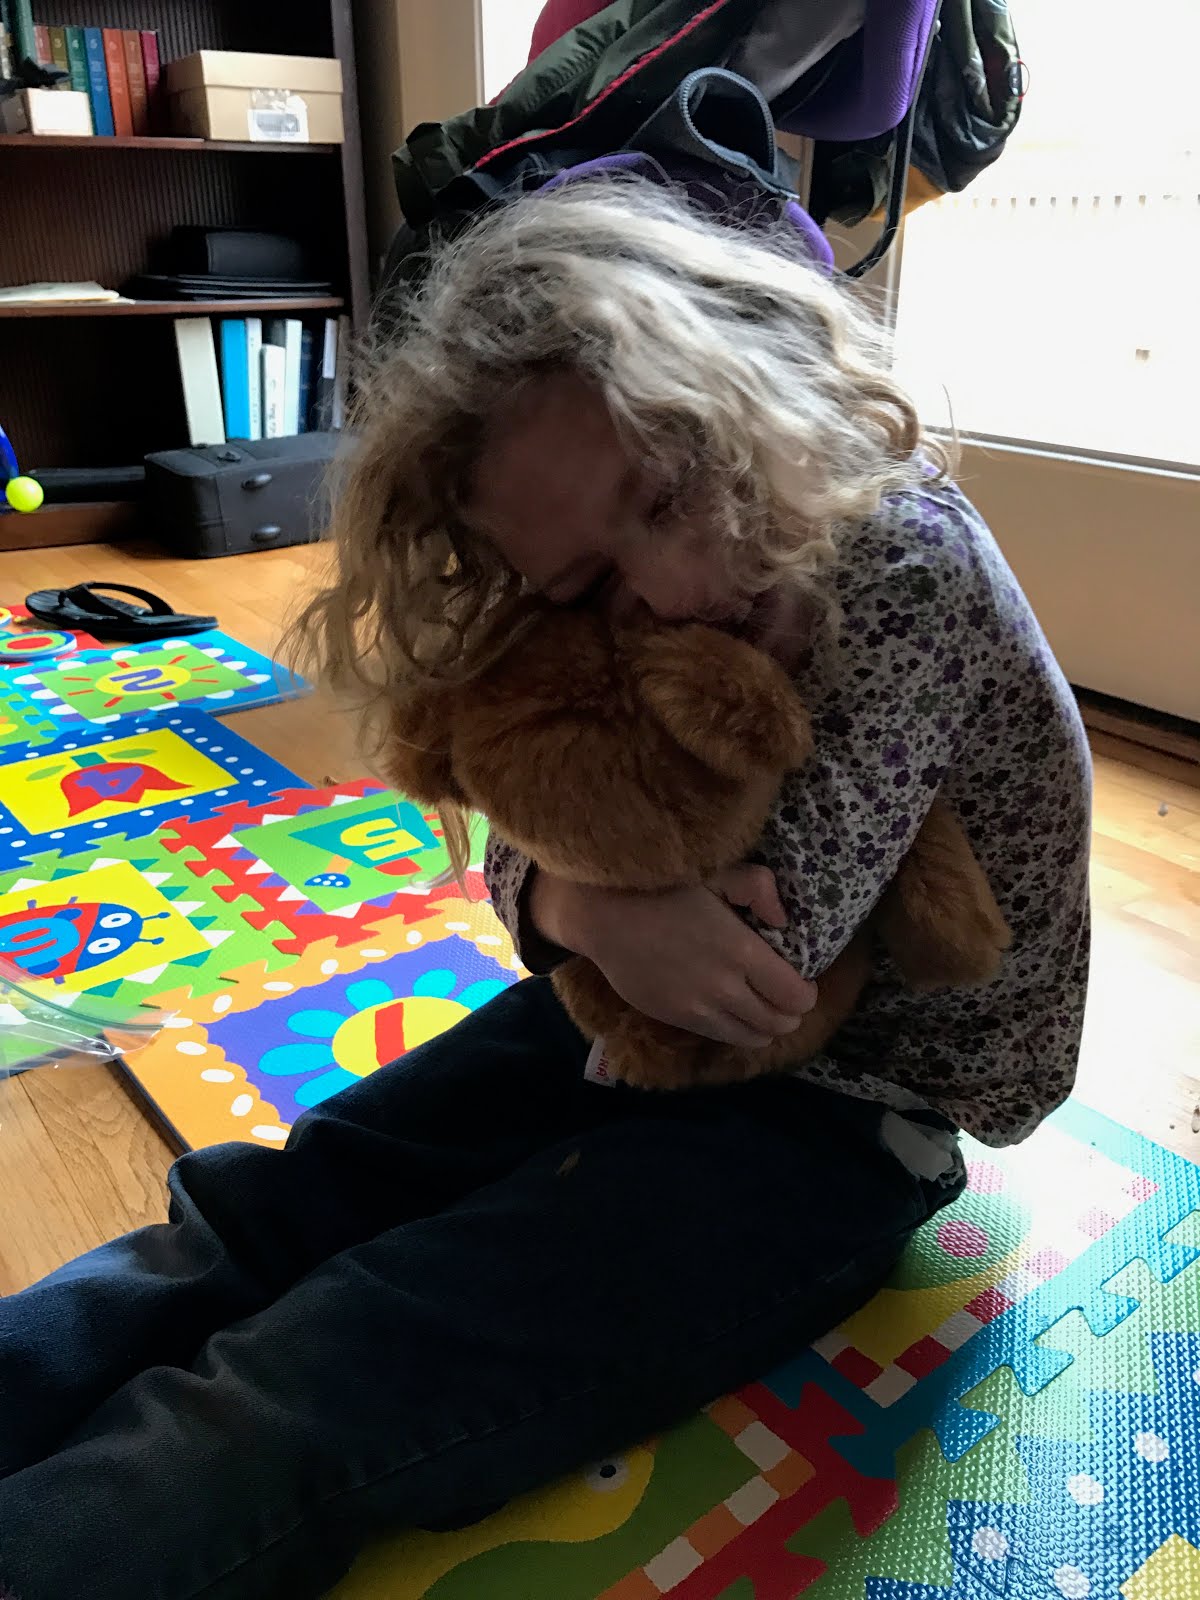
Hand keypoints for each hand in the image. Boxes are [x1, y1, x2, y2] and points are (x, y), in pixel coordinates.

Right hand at [530, 867, 816, 1047]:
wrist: (602, 914)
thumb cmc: (662, 886)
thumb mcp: (718, 872)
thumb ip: (760, 888)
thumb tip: (784, 920)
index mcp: (741, 952)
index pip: (795, 998)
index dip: (806, 994)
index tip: (802, 979)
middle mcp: (723, 989)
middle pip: (777, 1024)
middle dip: (790, 1014)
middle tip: (786, 995)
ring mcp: (696, 1009)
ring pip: (749, 1038)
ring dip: (763, 1027)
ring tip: (761, 1007)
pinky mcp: (672, 1018)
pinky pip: (717, 1035)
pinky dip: (733, 1028)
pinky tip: (729, 1008)